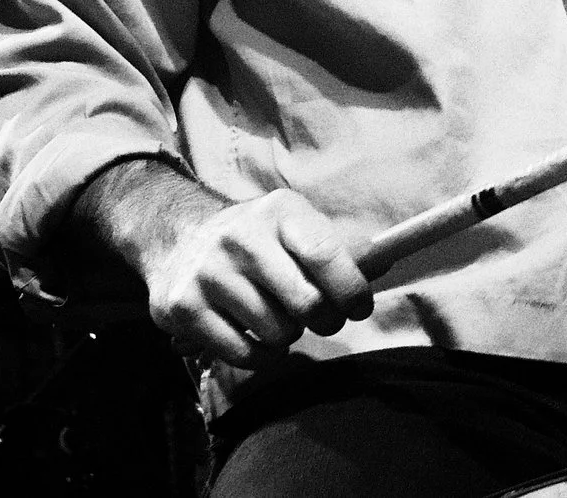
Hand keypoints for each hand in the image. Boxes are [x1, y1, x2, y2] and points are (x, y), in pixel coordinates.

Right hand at [137, 188, 373, 367]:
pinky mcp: (184, 309)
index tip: (359, 307)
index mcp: (278, 211)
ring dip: (289, 336)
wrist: (179, 239)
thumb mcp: (296, 226)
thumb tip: (387, 259)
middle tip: (321, 318)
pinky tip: (256, 335)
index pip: (325, 253)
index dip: (352, 289)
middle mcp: (240, 238)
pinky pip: (245, 354)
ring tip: (277, 316)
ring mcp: (209, 274)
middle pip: (307, 304)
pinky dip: (262, 355)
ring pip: (278, 334)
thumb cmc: (258, 239)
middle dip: (326, 320)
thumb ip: (340, 247)